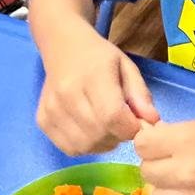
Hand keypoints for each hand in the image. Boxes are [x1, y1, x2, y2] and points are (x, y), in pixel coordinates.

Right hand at [36, 31, 157, 154]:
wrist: (63, 46)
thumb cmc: (99, 57)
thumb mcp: (127, 67)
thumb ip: (140, 94)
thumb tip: (152, 121)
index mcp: (92, 77)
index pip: (112, 117)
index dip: (130, 128)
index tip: (136, 123)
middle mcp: (67, 94)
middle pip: (99, 135)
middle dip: (118, 136)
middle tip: (122, 124)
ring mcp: (51, 109)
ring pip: (84, 146)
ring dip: (102, 144)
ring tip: (106, 127)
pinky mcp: (42, 120)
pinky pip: (69, 148)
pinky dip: (85, 146)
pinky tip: (90, 130)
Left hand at [134, 112, 194, 194]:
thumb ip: (181, 134)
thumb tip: (159, 142)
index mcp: (185, 142)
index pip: (142, 145)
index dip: (150, 141)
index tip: (159, 141)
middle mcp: (185, 174)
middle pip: (147, 173)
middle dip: (158, 164)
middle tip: (175, 160)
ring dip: (169, 189)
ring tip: (188, 181)